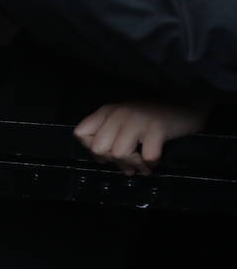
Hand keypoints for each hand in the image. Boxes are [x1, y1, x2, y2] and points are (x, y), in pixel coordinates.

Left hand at [74, 101, 209, 175]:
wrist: (187, 102)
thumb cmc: (153, 116)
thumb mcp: (124, 120)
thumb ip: (110, 136)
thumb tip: (106, 162)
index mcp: (107, 112)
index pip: (81, 134)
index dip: (91, 149)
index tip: (108, 154)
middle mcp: (119, 114)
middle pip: (99, 148)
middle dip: (112, 161)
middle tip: (127, 163)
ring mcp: (138, 120)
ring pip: (119, 154)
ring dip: (132, 165)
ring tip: (141, 166)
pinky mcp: (157, 127)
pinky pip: (147, 156)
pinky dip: (150, 164)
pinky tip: (154, 163)